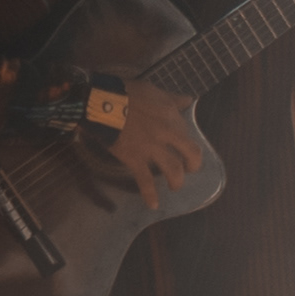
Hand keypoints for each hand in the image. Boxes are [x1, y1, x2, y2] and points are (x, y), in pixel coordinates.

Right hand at [101, 75, 206, 204]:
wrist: (100, 103)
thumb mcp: (153, 91)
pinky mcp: (135, 159)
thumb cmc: (125, 93)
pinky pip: (145, 180)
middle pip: (191, 152)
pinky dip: (150, 195)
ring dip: (177, 181)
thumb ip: (172, 99)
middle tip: (190, 169)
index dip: (185, 142)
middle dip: (193, 164)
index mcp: (171, 116)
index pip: (186, 132)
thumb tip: (187, 100)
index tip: (183, 147)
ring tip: (175, 186)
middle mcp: (166, 133)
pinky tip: (153, 205)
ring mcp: (151, 148)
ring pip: (173, 169)